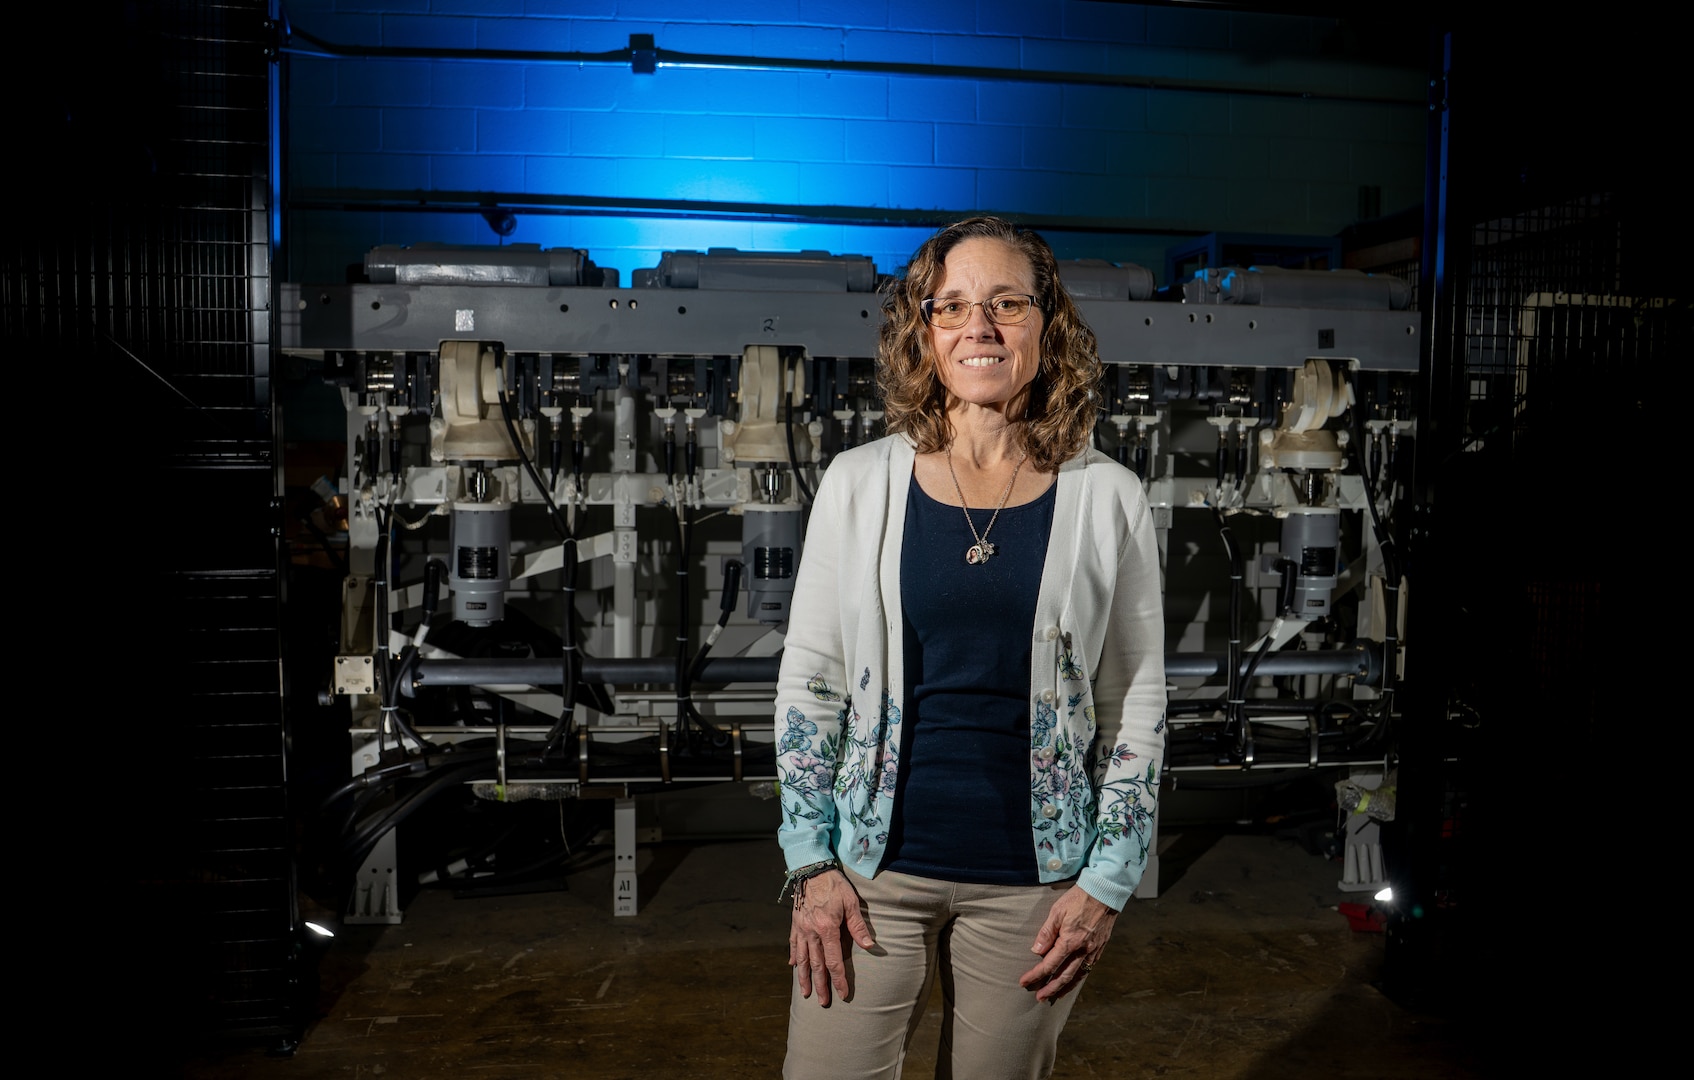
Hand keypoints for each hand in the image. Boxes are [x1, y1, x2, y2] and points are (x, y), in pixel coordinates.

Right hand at [788, 869, 874, 1006]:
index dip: (839, 979)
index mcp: (827, 929)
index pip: (834, 961)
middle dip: (821, 985)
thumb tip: (870, 946)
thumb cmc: (834, 885)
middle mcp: (811, 932)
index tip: (842, 994)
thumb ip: (858, 927)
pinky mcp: (795, 923)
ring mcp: (801, 929)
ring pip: (801, 959)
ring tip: (805, 993)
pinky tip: (793, 966)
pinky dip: (793, 956)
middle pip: (816, 965)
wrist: (812, 869)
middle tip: (823, 1002)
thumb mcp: (851, 903)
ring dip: (804, 977)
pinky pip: (793, 943)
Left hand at [1018, 886, 1117, 1002]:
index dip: (1036, 975)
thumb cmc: (1079, 899)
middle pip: (1064, 976)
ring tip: (1055, 995)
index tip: (1024, 981)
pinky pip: (1088, 968)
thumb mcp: (1057, 911)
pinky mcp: (1100, 948)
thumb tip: (1036, 950)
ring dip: (1065, 987)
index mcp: (1070, 942)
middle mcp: (1083, 951)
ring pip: (1078, 976)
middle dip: (1050, 988)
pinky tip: (1073, 980)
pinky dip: (1079, 978)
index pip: (1049, 965)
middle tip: (1039, 997)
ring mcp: (1093, 951)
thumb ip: (1046, 932)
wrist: (1105, 892)